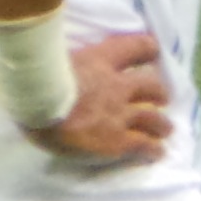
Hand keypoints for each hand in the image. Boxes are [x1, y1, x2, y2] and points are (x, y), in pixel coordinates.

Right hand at [27, 32, 172, 163]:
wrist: (39, 105)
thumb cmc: (35, 80)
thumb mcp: (54, 60)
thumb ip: (63, 62)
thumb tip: (50, 63)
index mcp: (100, 60)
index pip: (133, 47)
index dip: (146, 48)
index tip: (153, 50)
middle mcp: (117, 86)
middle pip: (150, 86)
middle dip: (158, 93)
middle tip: (161, 99)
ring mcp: (120, 114)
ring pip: (153, 119)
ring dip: (161, 124)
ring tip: (165, 129)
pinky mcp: (118, 141)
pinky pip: (144, 145)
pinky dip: (154, 149)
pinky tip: (157, 152)